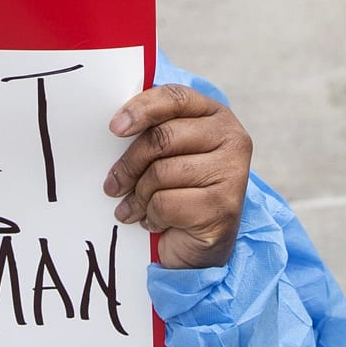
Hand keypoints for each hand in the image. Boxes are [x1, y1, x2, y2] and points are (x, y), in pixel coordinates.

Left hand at [104, 84, 252, 270]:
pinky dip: (152, 216)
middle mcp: (232, 139)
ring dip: (138, 196)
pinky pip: (166, 203)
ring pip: (161, 173)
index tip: (114, 128)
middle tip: (112, 185)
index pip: (175, 98)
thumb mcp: (167, 155)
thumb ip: (154, 132)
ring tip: (135, 208)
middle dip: (129, 164)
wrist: (201, 248)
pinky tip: (156, 222)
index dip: (141, 109)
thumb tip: (116, 125)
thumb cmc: (179, 192)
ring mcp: (232, 173)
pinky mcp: (223, 206)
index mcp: (216, 116)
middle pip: (163, 137)